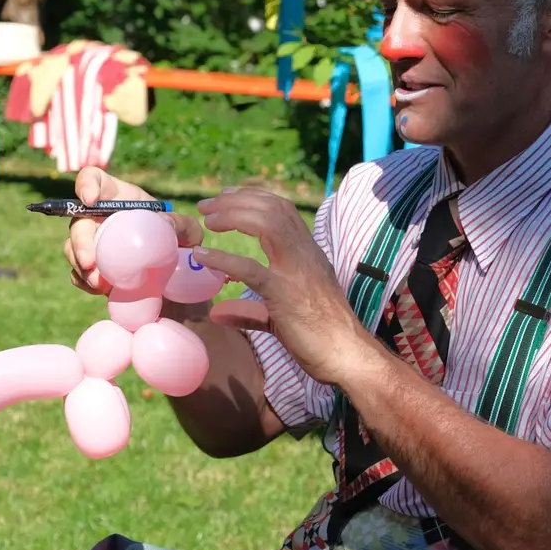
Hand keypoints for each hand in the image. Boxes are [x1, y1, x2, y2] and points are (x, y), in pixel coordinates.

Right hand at [64, 167, 203, 294]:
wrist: (175, 279)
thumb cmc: (179, 244)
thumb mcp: (188, 232)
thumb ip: (181, 224)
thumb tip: (163, 223)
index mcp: (119, 198)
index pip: (94, 179)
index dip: (86, 184)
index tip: (90, 200)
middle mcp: (99, 218)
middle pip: (77, 220)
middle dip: (79, 241)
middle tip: (90, 262)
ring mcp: (92, 244)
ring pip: (71, 248)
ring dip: (80, 265)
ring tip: (99, 283)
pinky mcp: (92, 269)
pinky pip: (77, 273)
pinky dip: (84, 281)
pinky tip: (101, 289)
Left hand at [192, 187, 375, 385]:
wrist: (346, 354)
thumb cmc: (320, 336)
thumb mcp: (280, 316)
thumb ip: (249, 310)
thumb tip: (218, 312)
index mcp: (308, 253)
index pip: (283, 210)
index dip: (253, 197)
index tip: (227, 196)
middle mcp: (305, 254)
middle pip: (272, 208)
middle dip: (237, 200)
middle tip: (207, 205)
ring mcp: (296, 270)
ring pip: (267, 223)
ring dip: (233, 215)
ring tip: (209, 220)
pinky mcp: (285, 293)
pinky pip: (251, 269)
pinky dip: (225, 259)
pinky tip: (204, 256)